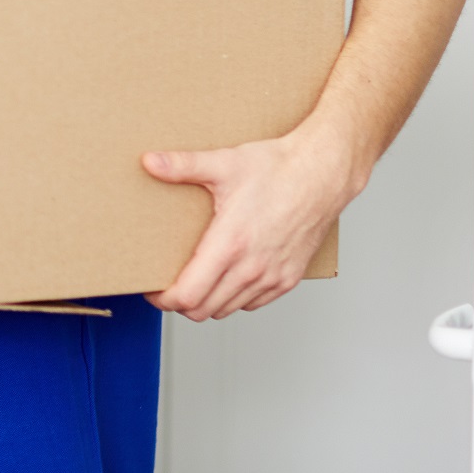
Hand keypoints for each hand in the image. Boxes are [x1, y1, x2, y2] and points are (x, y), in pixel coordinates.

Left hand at [143, 123, 364, 319]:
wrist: (323, 174)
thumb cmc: (278, 169)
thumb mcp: (223, 164)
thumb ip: (182, 166)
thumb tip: (150, 162)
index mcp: (231, 244)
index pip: (189, 295)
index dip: (163, 299)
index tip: (152, 289)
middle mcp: (252, 267)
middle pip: (203, 310)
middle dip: (179, 302)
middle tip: (167, 284)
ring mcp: (272, 276)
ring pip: (227, 309)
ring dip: (206, 301)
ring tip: (194, 280)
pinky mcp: (289, 278)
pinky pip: (252, 303)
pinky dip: (234, 298)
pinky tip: (226, 277)